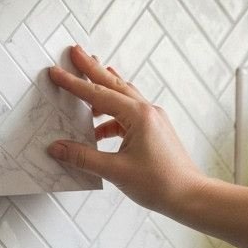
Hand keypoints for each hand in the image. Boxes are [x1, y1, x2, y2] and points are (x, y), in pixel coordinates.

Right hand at [47, 46, 206, 216]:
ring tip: (88, 75)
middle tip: (75, 51)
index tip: (56, 72)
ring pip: (122, 95)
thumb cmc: (161, 183)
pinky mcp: (153, 129)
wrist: (190, 196)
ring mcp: (152, 119)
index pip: (98, 95)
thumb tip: (58, 148)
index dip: (74, 84)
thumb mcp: (116, 171)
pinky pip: (127, 113)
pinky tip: (99, 124)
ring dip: (103, 85)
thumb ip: (83, 157)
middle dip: (92, 68)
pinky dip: (110, 113)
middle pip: (113, 83)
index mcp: (138, 115)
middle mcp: (147, 111)